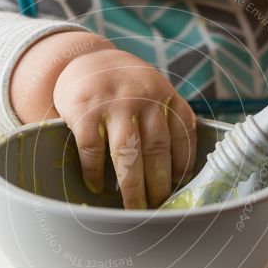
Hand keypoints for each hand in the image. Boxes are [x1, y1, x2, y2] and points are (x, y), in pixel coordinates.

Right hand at [53, 48, 196, 208]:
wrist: (87, 58)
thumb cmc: (125, 87)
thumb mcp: (153, 91)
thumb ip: (166, 120)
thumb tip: (178, 174)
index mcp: (166, 95)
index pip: (183, 134)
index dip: (183, 166)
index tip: (179, 189)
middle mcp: (144, 97)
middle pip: (156, 150)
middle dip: (158, 185)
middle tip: (156, 208)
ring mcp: (114, 103)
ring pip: (127, 153)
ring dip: (132, 186)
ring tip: (133, 207)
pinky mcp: (85, 109)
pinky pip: (93, 148)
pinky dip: (95, 171)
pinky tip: (97, 186)